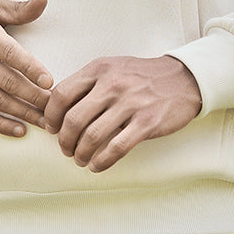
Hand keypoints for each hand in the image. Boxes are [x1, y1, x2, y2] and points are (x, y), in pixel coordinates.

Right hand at [0, 0, 53, 137]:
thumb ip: (17, 9)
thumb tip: (43, 0)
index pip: (11, 53)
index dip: (32, 69)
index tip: (50, 81)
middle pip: (8, 82)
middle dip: (34, 97)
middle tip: (55, 107)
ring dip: (24, 114)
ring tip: (45, 122)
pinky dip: (0, 125)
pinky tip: (19, 130)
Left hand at [43, 55, 201, 172]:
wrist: (183, 78)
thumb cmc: (141, 76)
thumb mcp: (112, 68)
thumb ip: (88, 83)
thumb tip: (57, 106)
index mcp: (99, 69)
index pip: (62, 94)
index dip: (51, 116)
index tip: (51, 129)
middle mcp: (112, 84)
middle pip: (73, 119)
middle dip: (64, 141)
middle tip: (65, 149)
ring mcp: (130, 103)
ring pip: (92, 136)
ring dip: (80, 154)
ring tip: (80, 159)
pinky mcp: (147, 122)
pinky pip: (116, 148)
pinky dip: (101, 161)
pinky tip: (97, 165)